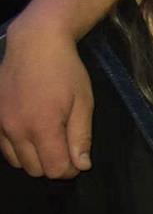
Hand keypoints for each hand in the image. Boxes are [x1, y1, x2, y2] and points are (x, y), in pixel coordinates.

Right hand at [0, 14, 93, 177]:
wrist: (34, 44)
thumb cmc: (66, 71)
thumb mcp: (83, 102)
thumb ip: (81, 137)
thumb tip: (82, 166)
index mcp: (42, 127)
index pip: (55, 169)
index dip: (71, 169)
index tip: (79, 159)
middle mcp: (16, 130)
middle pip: (35, 169)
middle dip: (54, 165)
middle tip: (67, 148)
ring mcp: (0, 124)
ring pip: (17, 162)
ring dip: (35, 159)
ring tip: (50, 140)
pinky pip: (3, 147)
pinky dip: (18, 149)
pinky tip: (32, 134)